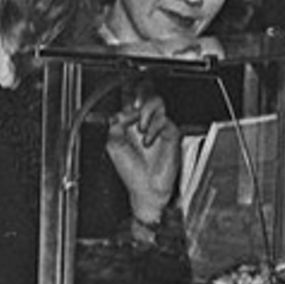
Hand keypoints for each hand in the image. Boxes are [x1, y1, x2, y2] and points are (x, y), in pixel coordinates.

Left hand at [105, 93, 179, 220]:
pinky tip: (148, 140)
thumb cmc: (131, 171)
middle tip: (135, 109)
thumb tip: (121, 114)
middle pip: (147, 95)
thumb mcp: (113, 145)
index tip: (122, 103)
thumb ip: (115, 126)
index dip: (127, 96)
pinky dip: (154, 129)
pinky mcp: (171, 134)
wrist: (145, 189)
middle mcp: (145, 122)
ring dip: (147, 112)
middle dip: (140, 98)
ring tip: (141, 128)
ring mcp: (158, 127)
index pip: (131, 99)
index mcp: (130, 123)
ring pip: (158, 102)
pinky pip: (165, 121)